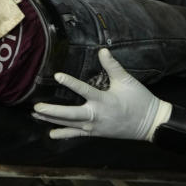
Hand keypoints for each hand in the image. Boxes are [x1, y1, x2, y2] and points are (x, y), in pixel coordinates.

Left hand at [32, 48, 170, 140]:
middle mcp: (97, 115)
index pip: (84, 91)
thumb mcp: (127, 81)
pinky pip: (77, 135)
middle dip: (52, 111)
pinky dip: (64, 134)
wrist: (151, 124)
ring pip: (70, 124)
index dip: (70, 83)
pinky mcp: (96, 133)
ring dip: (52, 119)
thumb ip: (113, 66)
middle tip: (36, 106)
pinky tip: (51, 134)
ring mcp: (95, 126)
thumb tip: (103, 50)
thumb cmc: (140, 100)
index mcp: (104, 100)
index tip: (57, 75)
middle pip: (71, 114)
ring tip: (35, 114)